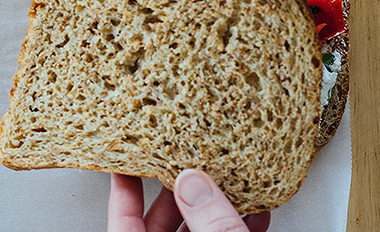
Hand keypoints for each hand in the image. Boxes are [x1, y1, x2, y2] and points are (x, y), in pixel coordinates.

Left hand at [108, 171, 269, 231]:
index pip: (124, 222)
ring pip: (199, 231)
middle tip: (188, 158)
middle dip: (181, 188)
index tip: (126, 155)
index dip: (124, 187)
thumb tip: (192, 182)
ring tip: (227, 177)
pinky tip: (256, 210)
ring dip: (217, 205)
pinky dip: (240, 227)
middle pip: (163, 222)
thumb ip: (210, 223)